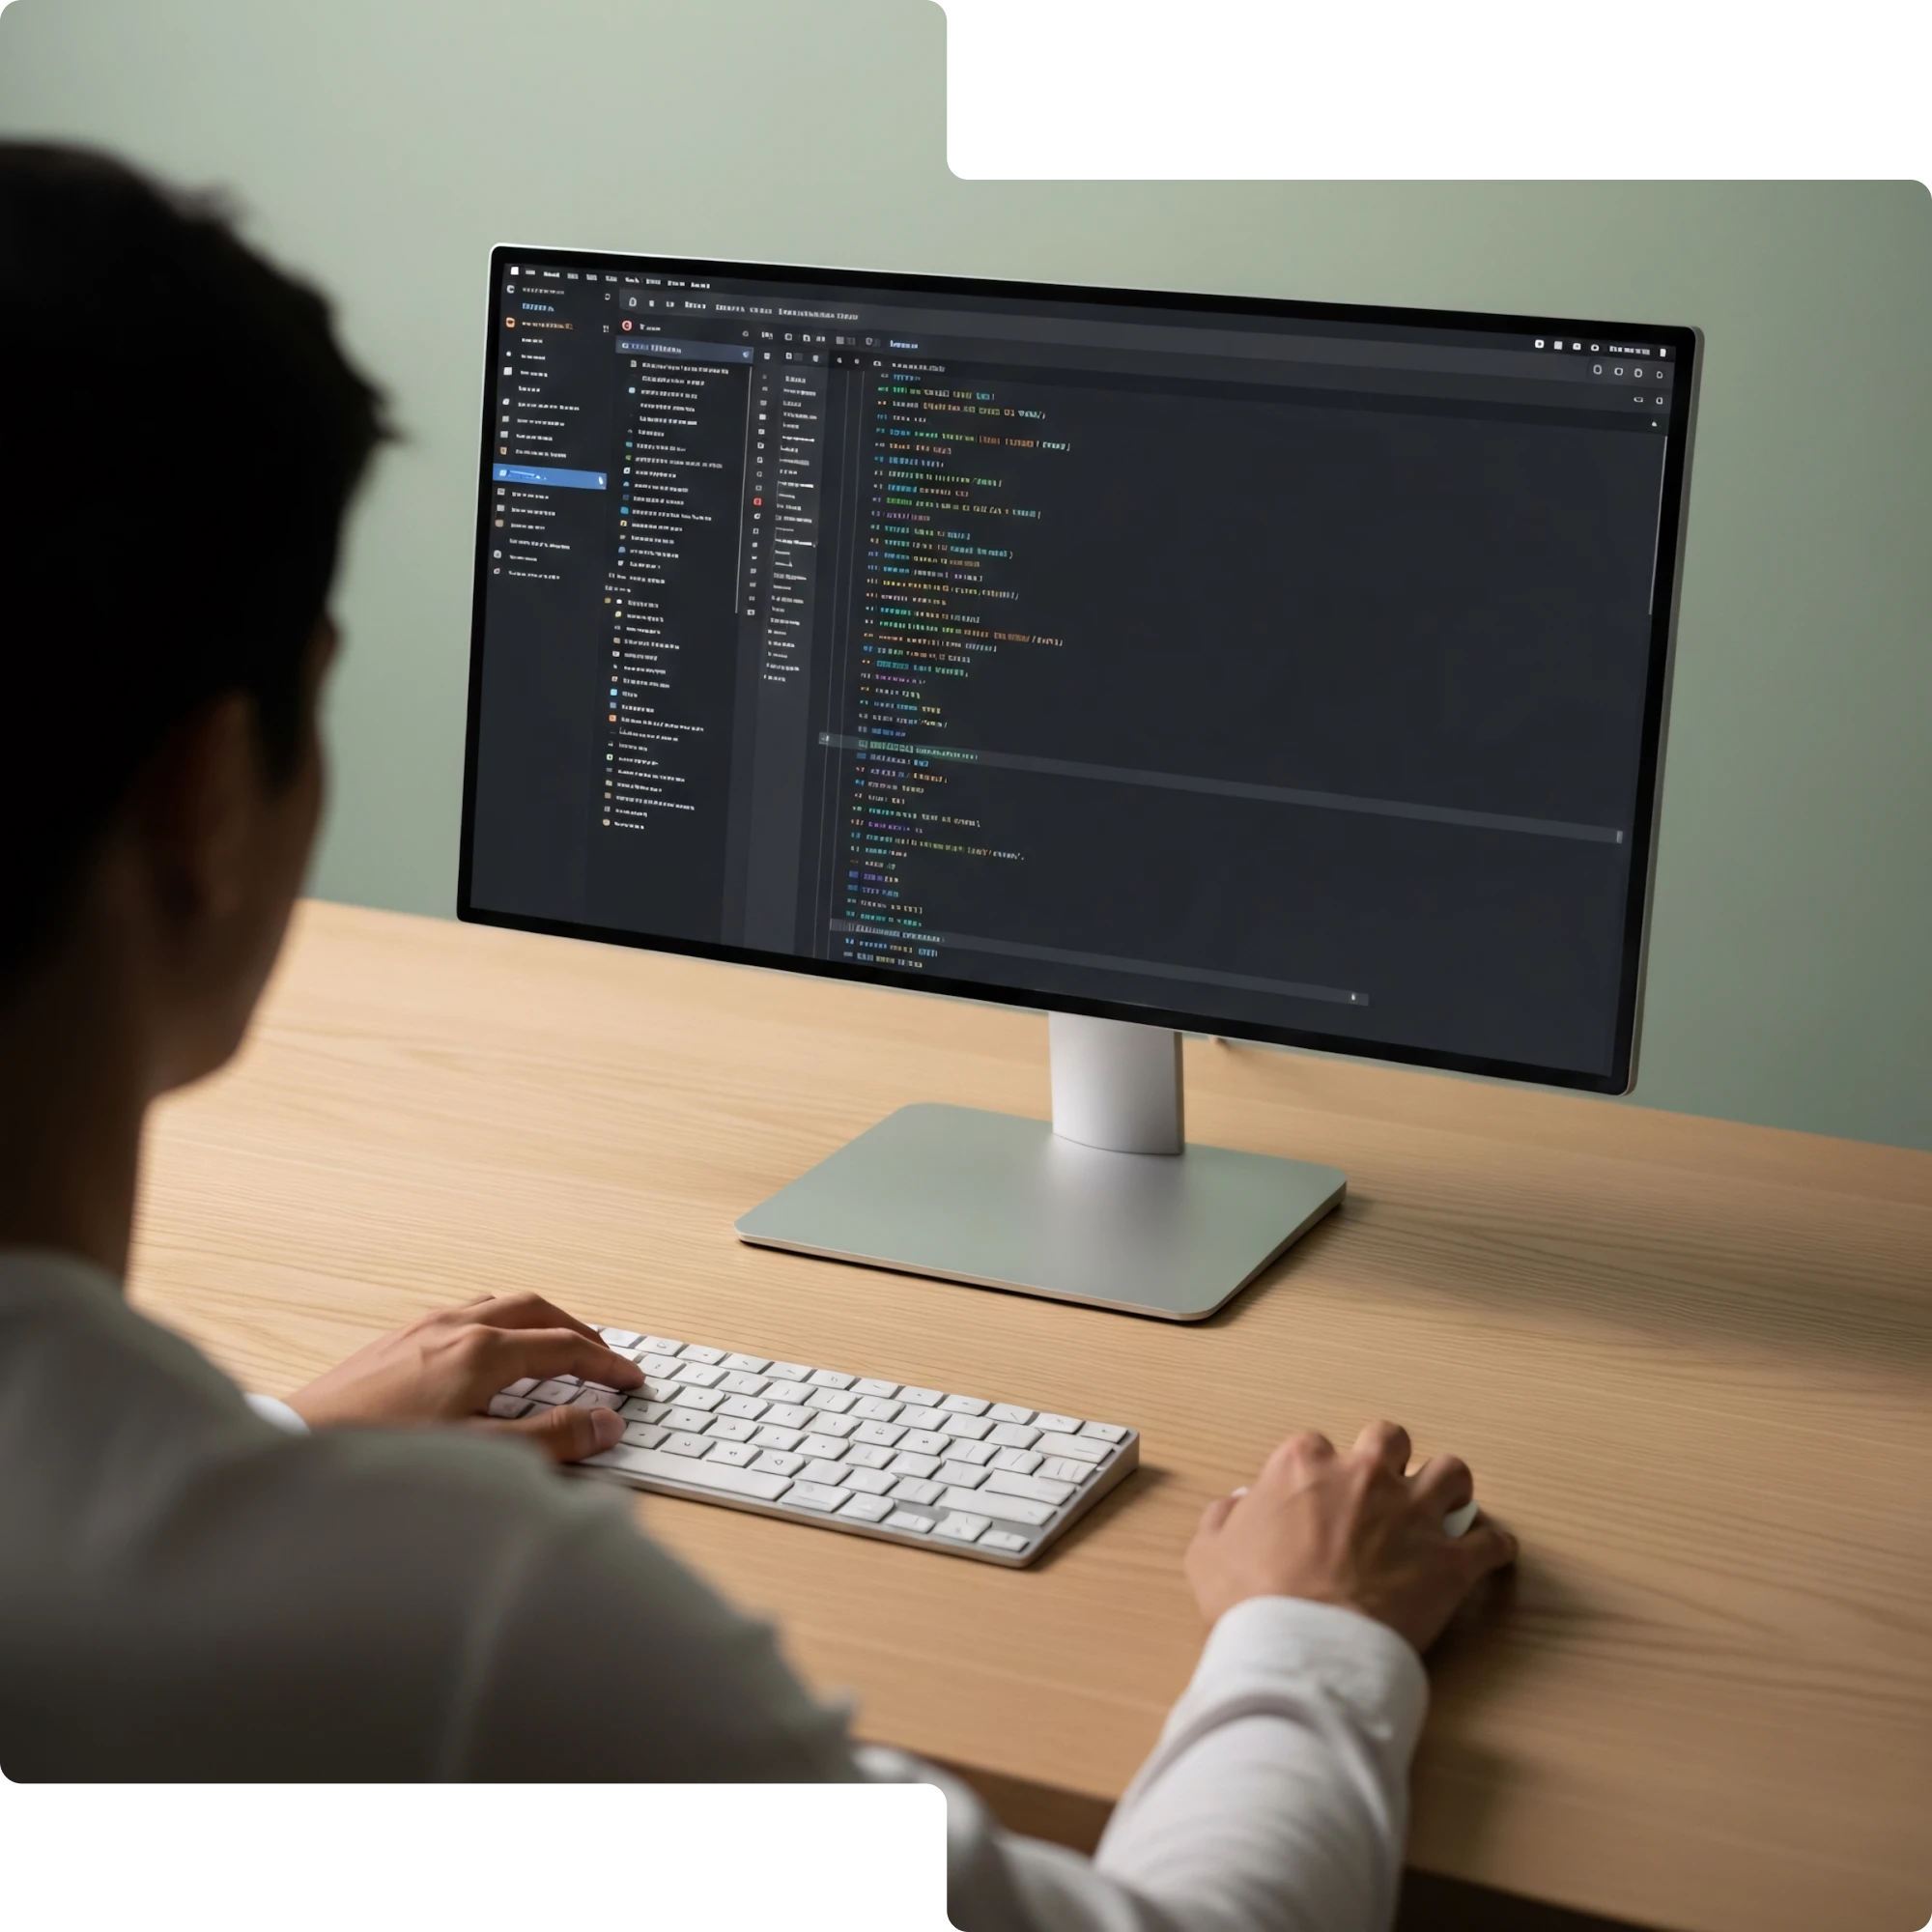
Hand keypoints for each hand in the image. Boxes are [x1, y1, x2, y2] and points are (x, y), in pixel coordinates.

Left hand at [286, 1291, 642, 1464]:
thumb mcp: (480, 1455)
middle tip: (606, 1357)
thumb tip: (604, 1424)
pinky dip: (499, 1323)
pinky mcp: (396, 1341)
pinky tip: (489, 1353)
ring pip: (499, 1305)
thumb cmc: (383, 1456)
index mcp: (483, 1350)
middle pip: (538, 1310)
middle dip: (579, 1331)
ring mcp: (423, 1329)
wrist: (297, 1449)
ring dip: (539, 1320)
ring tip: (556, 1345)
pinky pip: (466, 1313)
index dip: (606, 1366)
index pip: (566, 1348)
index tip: (631, 1382)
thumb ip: (550, 1439)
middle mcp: (455, 1327)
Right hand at [1185, 1421, 1517, 1651]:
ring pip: (1452, 1473)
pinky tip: (1491, 1554)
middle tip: (1385, 1488)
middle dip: (1390, 1458)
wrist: (1304, 1650)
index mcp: (1304, 1466)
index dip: (1317, 1473)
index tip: (1317, 1498)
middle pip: (1390, 1439)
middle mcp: (1364, 1476)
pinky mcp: (1450, 1561)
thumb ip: (1224, 1520)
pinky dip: (1493, 1547)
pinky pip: (1491, 1542)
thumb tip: (1238, 1507)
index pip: (1314, 1446)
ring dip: (1449, 1487)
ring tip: (1444, 1507)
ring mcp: (1412, 1515)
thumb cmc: (1252, 1602)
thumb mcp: (1208, 1553)